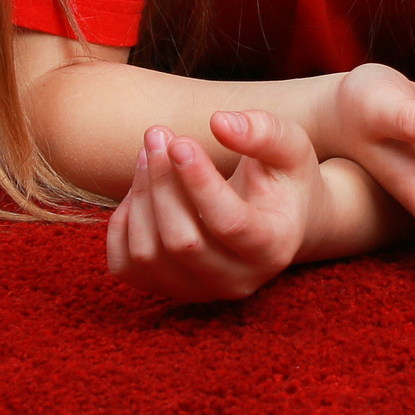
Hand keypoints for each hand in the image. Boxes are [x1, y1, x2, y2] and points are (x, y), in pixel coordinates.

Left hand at [105, 112, 325, 301]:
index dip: (199, 182)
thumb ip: (264, 132)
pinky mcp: (165, 290)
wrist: (275, 221)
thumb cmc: (283, 179)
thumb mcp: (290, 149)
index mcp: (274, 247)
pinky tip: (141, 189)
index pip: (230, 223)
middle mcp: (237, 280)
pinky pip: (125, 264)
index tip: (180, 141)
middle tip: (157, 134)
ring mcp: (199, 291)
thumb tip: (219, 122)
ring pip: (149, 254)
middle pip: (183, 242)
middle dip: (162, 183)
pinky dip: (123, 222)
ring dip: (140, 195)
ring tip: (149, 152)